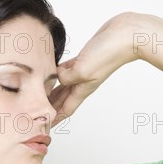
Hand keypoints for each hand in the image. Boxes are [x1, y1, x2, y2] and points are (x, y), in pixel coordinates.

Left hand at [49, 12, 145, 126]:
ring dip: (53, 91)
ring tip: (40, 96)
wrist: (125, 35)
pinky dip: (58, 72)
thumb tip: (57, 76)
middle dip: (51, 107)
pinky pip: (67, 68)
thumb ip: (67, 77)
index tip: (45, 128)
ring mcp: (83, 70)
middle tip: (38, 113)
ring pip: (64, 85)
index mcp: (82, 89)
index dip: (55, 119)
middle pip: (62, 99)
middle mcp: (82, 82)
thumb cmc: (109, 54)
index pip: (65, 109)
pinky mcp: (84, 57)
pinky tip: (51, 72)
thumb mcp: (83, 70)